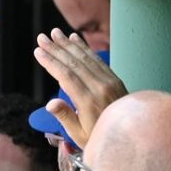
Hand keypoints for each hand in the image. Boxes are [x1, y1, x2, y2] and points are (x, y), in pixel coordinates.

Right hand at [34, 28, 126, 147]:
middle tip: (41, 37)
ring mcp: (109, 81)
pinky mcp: (114, 78)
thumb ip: (65, 117)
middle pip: (74, 63)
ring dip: (68, 44)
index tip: (38, 52)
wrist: (132, 135)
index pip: (66, 76)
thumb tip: (50, 103)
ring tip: (55, 33)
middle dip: (56, 48)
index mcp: (88, 101)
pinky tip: (75, 39)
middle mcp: (100, 87)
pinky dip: (85, 48)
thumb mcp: (79, 135)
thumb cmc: (100, 137)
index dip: (51, 62)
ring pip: (86, 58)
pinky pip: (97, 59)